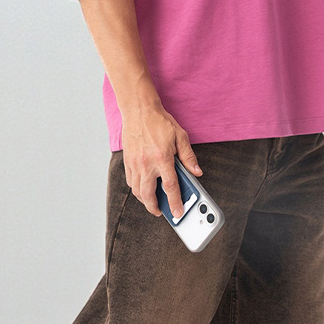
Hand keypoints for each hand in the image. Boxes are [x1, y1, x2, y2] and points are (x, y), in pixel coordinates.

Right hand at [120, 105, 201, 219]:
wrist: (139, 110)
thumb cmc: (160, 122)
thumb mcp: (180, 136)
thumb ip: (188, 156)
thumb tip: (196, 172)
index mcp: (163, 158)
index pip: (170, 187)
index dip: (175, 203)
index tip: (178, 213)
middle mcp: (147, 163)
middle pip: (148, 195)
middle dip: (154, 208)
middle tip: (161, 212)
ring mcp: (135, 163)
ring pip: (137, 190)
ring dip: (144, 200)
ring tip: (152, 202)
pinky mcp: (127, 161)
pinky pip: (130, 181)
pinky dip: (136, 188)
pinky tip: (143, 188)